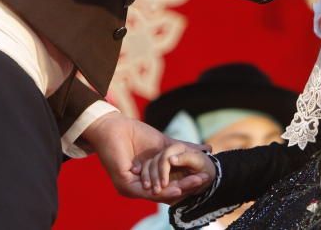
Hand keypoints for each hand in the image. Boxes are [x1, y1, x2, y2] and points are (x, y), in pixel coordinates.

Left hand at [81, 112, 210, 200]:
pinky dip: (163, 191)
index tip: (207, 176)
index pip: (171, 185)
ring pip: (158, 194)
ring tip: (195, 184)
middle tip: (205, 181)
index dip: (189, 181)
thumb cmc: (136, 134)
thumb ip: (182, 150)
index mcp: (149, 180)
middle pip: (166, 192)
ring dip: (179, 191)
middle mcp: (140, 188)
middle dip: (187, 187)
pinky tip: (176, 189)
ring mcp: (131, 188)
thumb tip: (207, 149)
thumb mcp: (165, 144)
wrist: (114, 127)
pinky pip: (146, 192)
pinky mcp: (125, 184)